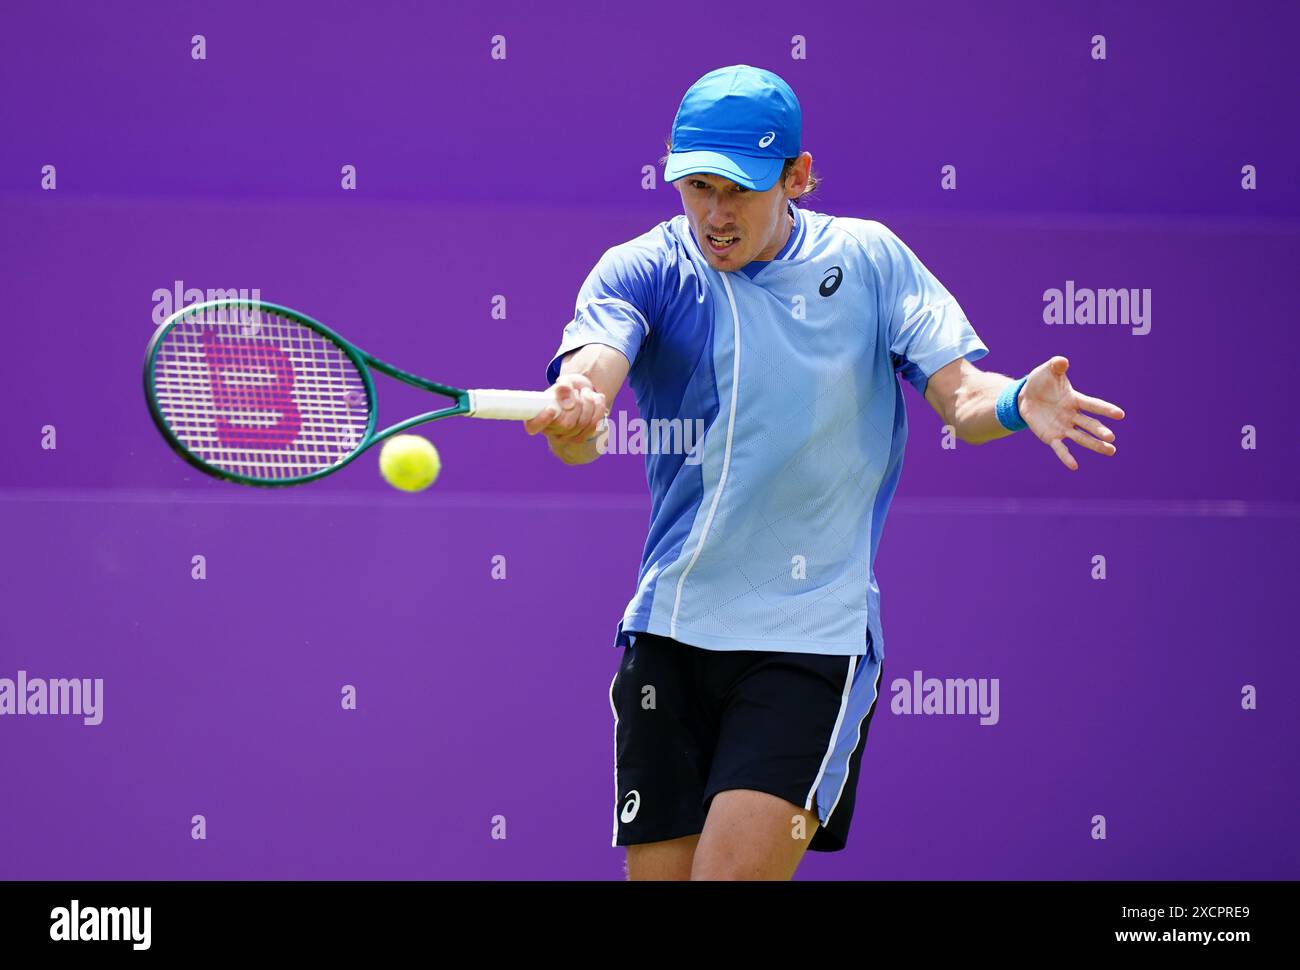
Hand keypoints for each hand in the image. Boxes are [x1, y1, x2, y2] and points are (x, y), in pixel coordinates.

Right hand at [524, 373, 607, 444]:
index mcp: (537, 415)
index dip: (542, 420)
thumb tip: (568, 403)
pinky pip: (594, 426)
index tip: (552, 408)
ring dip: (589, 404)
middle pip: (566, 424)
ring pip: (582, 425)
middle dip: (577, 404)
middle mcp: (549, 430)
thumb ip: (564, 386)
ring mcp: (565, 437)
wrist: (582, 395)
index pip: (533, 426)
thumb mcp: (566, 381)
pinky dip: (598, 409)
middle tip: (578, 392)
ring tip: (587, 393)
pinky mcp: (580, 437)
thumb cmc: (569, 388)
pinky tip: (597, 400)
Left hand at [1018, 356, 1124, 470]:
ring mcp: (1063, 427)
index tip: (1120, 415)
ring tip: (1111, 451)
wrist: (1025, 396)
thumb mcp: (1047, 371)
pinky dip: (1066, 457)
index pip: (1092, 405)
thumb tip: (1062, 361)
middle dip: (1099, 431)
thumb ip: (1056, 366)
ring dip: (1094, 445)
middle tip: (1111, 437)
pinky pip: (1060, 448)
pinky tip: (1074, 466)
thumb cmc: (1040, 381)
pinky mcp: (1051, 436)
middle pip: (1089, 424)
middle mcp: (1072, 415)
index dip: (1105, 409)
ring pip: (1081, 438)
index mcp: (1074, 399)